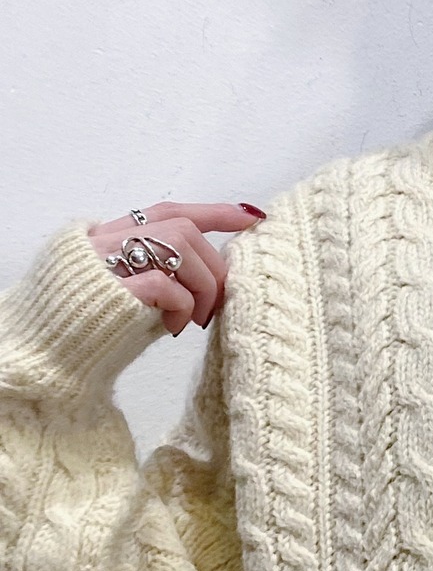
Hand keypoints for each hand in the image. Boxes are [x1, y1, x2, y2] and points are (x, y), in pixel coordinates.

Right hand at [88, 202, 267, 336]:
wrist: (46, 358)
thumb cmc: (92, 334)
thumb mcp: (134, 301)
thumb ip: (163, 281)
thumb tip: (214, 283)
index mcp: (109, 237)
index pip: (168, 212)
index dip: (212, 213)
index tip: (249, 216)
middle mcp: (104, 239)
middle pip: (183, 229)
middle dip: (213, 266)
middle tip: (217, 304)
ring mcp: (103, 259)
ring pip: (178, 244)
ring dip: (202, 284)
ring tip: (196, 318)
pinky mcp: (110, 287)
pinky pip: (165, 282)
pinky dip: (181, 305)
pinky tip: (175, 326)